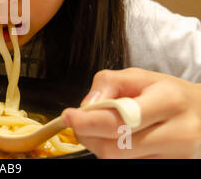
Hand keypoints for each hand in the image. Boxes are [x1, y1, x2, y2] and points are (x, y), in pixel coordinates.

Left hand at [61, 68, 200, 157]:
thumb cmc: (168, 93)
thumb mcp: (139, 76)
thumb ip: (108, 84)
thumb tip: (87, 106)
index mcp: (168, 102)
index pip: (118, 121)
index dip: (86, 122)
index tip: (68, 116)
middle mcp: (178, 134)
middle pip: (114, 149)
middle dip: (88, 136)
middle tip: (80, 123)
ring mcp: (178, 158)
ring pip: (119, 162)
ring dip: (100, 147)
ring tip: (104, 129)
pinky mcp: (173, 168)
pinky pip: (131, 166)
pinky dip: (116, 155)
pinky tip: (119, 141)